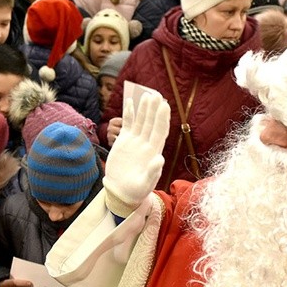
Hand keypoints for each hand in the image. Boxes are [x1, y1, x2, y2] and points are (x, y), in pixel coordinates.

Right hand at [102, 93, 169, 216]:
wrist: (121, 192)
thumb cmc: (135, 191)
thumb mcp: (145, 184)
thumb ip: (153, 172)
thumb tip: (160, 159)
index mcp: (153, 152)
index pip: (160, 131)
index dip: (162, 118)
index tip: (165, 105)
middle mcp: (146, 144)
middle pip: (151, 123)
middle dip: (154, 109)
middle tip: (157, 94)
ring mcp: (135, 141)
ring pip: (141, 121)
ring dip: (144, 108)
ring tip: (147, 94)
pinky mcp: (123, 142)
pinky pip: (127, 124)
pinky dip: (129, 114)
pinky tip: (130, 102)